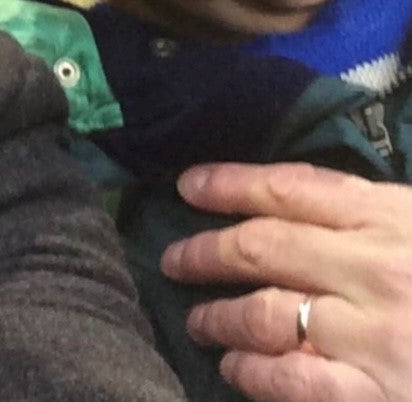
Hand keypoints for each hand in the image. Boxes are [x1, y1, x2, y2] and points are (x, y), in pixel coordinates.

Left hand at [160, 161, 411, 401]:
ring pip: (263, 314)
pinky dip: (253, 374)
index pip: (291, 187)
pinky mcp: (377, 395)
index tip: (188, 187)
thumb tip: (302, 207)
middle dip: (205, 252)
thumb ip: (377, 216)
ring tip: (201, 321)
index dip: (229, 183)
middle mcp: (378, 269)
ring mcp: (377, 336)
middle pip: (261, 247)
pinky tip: (238, 371)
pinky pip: (290, 381)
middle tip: (174, 260)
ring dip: (219, 317)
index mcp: (398, 217)